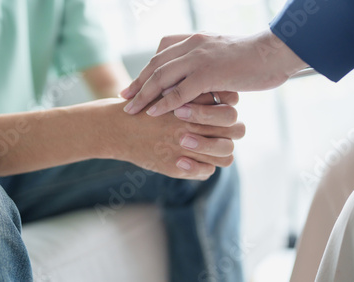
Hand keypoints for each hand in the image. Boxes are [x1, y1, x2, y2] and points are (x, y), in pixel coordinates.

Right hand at [100, 98, 244, 179]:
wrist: (116, 127)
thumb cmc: (144, 107)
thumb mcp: (170, 91)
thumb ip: (197, 95)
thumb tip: (227, 98)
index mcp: (195, 104)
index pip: (231, 109)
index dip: (228, 112)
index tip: (218, 113)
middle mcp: (195, 125)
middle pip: (237, 130)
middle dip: (232, 132)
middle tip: (220, 133)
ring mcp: (186, 147)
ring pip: (226, 154)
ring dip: (220, 152)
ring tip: (206, 149)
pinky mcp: (177, 167)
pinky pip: (207, 171)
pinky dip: (203, 167)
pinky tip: (189, 160)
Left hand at [121, 29, 306, 115]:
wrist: (274, 53)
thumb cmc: (252, 59)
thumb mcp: (222, 55)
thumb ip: (205, 62)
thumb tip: (196, 77)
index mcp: (194, 41)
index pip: (161, 54)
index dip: (145, 71)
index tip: (134, 85)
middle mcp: (192, 46)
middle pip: (155, 65)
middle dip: (137, 83)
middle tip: (123, 98)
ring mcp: (199, 59)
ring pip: (162, 77)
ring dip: (143, 94)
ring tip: (130, 110)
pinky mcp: (209, 73)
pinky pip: (179, 92)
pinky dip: (163, 103)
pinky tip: (153, 113)